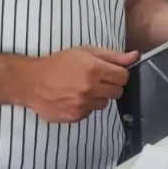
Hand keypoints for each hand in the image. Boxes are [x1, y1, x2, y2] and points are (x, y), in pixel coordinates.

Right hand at [22, 47, 138, 122]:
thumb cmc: (58, 63)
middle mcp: (90, 88)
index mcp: (94, 69)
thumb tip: (135, 55)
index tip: (110, 72)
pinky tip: (74, 98)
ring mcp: (83, 104)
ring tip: (84, 89)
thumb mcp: (85, 52)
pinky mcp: (75, 116)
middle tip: (97, 80)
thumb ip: (112, 55)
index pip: (123, 76)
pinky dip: (86, 106)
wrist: (32, 82)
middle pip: (118, 91)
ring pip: (105, 103)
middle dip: (111, 85)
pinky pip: (90, 112)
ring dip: (99, 97)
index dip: (118, 74)